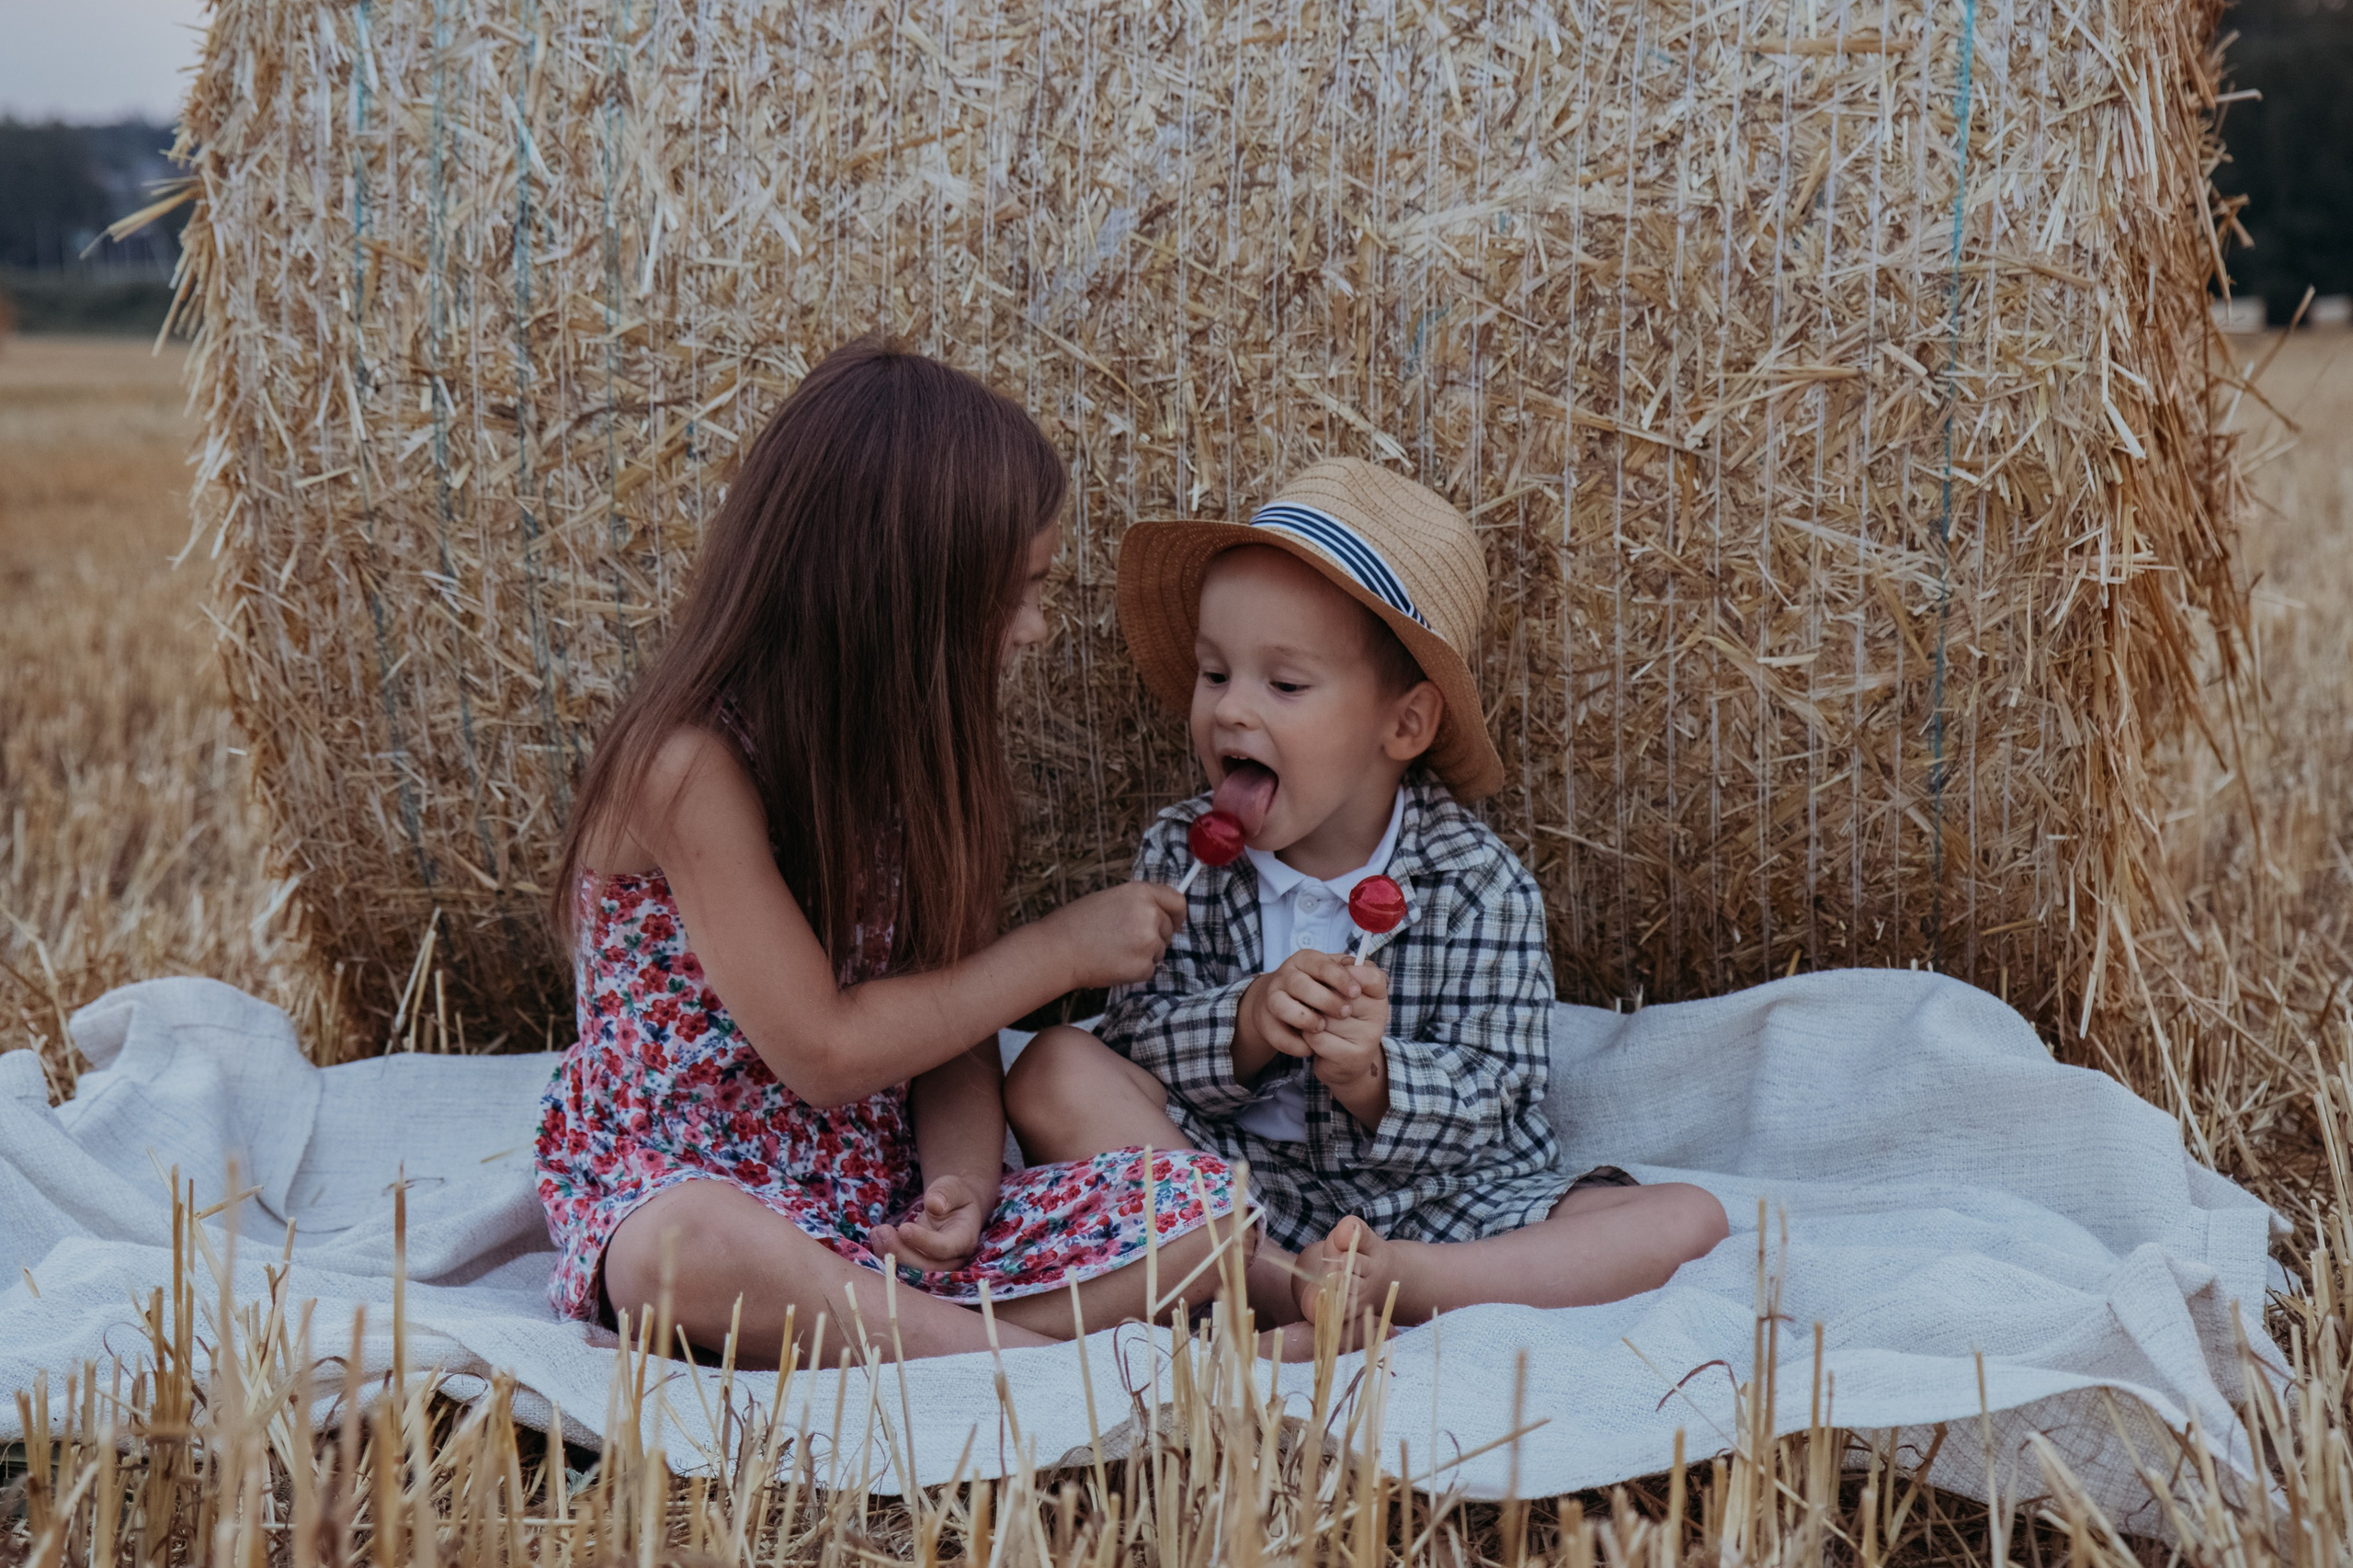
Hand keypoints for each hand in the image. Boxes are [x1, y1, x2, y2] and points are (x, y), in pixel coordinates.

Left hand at [868, 1174, 986, 1274]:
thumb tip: (935, 1205)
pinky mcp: (919, 1266)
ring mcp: (935, 1266)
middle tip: (882, 1231)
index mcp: (964, 1239)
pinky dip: (885, 1256)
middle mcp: (952, 1259)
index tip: (904, 1228)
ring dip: (890, 1256)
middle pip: (927, 1268)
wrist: (952, 1208)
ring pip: (912, 1273)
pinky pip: (901, 1269)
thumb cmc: (953, 1197)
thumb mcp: (953, 1187)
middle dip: (901, 1253)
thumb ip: (946, 1193)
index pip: (945, 1248)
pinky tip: (876, 1236)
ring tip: (877, 1232)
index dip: (924, 1242)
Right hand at [1046, 880, 1186, 989]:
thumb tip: (1162, 913)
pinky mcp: (1144, 966)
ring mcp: (1149, 942)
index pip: (1177, 901)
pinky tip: (1114, 962)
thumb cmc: (1077, 923)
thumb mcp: (1111, 898)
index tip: (1175, 922)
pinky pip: (1150, 969)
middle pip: (1169, 928)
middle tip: (1126, 939)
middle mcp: (1150, 915)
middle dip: (1155, 935)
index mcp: (1141, 893)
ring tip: (1115, 950)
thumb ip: (1139, 902)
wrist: (1058, 950)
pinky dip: (1136, 969)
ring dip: (1144, 953)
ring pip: (1160, 950)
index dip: (1178, 914)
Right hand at [1240, 950, 1384, 1067]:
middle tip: (1345, 1013)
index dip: (1340, 978)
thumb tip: (1366, 974)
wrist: (1286, 1006)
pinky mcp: (1266, 1022)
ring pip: (1282, 1006)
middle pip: (1301, 984)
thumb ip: (1355, 972)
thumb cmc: (1322, 989)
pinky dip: (1294, 1044)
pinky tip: (1310, 1048)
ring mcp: (1272, 998)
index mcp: (1306, 960)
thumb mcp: (1339, 976)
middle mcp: (1285, 976)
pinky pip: (1277, 1034)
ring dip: (1304, 1018)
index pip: (1322, 964)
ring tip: (1322, 1027)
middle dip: (1326, 1000)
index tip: (1356, 993)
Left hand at [1299, 958, 1387, 1092]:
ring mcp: (1367, 1037)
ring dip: (1312, 1019)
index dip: (1343, 977)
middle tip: (1321, 1009)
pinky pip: (1317, 1036)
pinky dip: (1308, 1036)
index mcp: (1379, 995)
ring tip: (1319, 1025)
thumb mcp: (1342, 992)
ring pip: (1323, 1016)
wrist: (1342, 1062)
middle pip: (1336, 994)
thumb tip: (1331, 968)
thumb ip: (1339, 972)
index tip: (1331, 983)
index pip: (1368, 975)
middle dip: (1319, 1000)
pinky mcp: (1352, 1056)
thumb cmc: (1339, 1019)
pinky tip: (1316, 1039)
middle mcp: (1378, 1015)